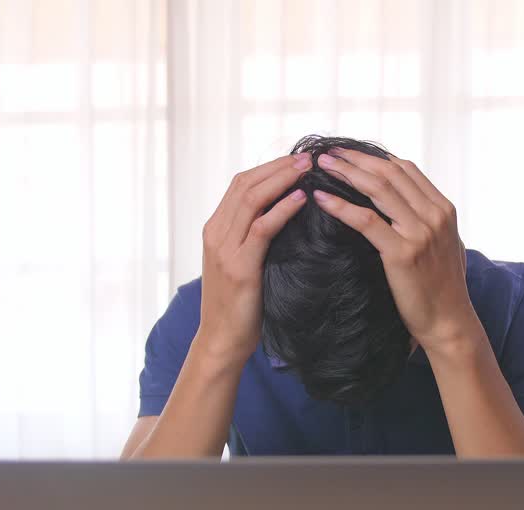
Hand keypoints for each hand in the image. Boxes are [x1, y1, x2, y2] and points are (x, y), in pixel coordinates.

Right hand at [196, 153, 311, 363]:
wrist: (222, 339)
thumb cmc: (239, 304)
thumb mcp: (242, 262)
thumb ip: (253, 237)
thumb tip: (284, 213)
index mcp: (215, 228)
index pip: (241, 184)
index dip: (269, 167)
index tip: (296, 160)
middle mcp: (216, 233)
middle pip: (246, 184)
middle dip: (278, 167)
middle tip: (308, 157)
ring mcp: (225, 249)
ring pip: (252, 199)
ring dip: (282, 180)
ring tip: (307, 170)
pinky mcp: (240, 267)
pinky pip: (262, 228)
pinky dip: (282, 209)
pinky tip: (301, 199)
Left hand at [312, 149, 479, 357]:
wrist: (449, 322)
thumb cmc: (443, 288)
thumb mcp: (446, 245)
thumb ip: (430, 221)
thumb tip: (410, 206)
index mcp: (444, 209)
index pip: (406, 170)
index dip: (374, 157)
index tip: (349, 154)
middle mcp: (434, 215)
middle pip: (389, 172)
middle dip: (355, 159)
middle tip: (327, 153)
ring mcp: (419, 233)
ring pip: (377, 188)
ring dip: (345, 173)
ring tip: (320, 166)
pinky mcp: (402, 253)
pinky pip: (366, 220)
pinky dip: (340, 205)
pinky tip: (321, 198)